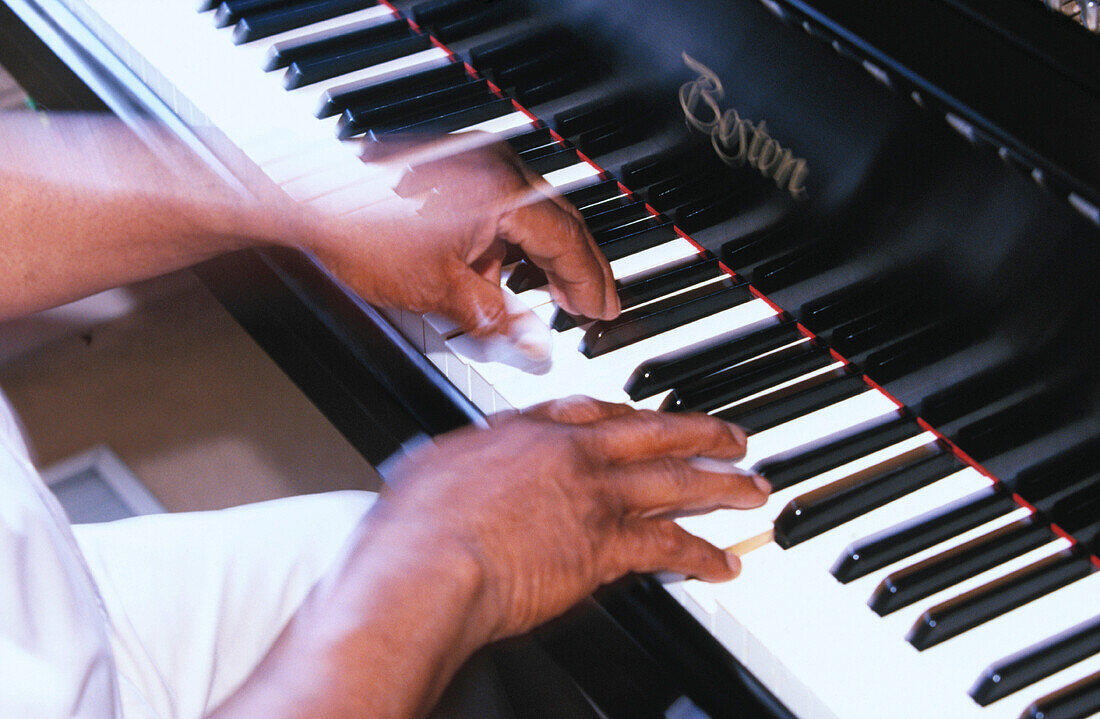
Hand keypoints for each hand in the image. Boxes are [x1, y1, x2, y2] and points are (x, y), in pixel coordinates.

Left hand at [302, 135, 618, 337]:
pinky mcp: (448, 173)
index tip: (602, 310)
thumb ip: (498, 318)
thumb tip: (536, 345)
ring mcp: (470, 165)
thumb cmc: (360, 231)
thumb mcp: (440, 290)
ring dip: (535, 262)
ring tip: (540, 302)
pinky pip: (494, 211)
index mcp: (504, 189)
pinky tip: (494, 278)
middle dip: (572, 270)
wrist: (300, 200)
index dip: (589, 282)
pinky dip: (502, 246)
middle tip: (588, 306)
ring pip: (525, 219)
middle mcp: (494, 167)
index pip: (567, 240)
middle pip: (555, 224)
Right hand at [364, 397, 769, 644]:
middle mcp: (569, 454)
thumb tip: (459, 467)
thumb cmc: (414, 526)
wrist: (429, 563)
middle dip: (699, 434)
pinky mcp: (605, 546)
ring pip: (674, 482)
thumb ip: (464, 462)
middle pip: (651, 433)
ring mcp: (593, 497)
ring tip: (750, 487)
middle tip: (732, 437)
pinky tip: (722, 562)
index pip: (591, 411)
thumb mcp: (432, 467)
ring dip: (720, 485)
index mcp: (526, 432)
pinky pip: (667, 546)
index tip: (645, 417)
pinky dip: (701, 555)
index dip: (627, 415)